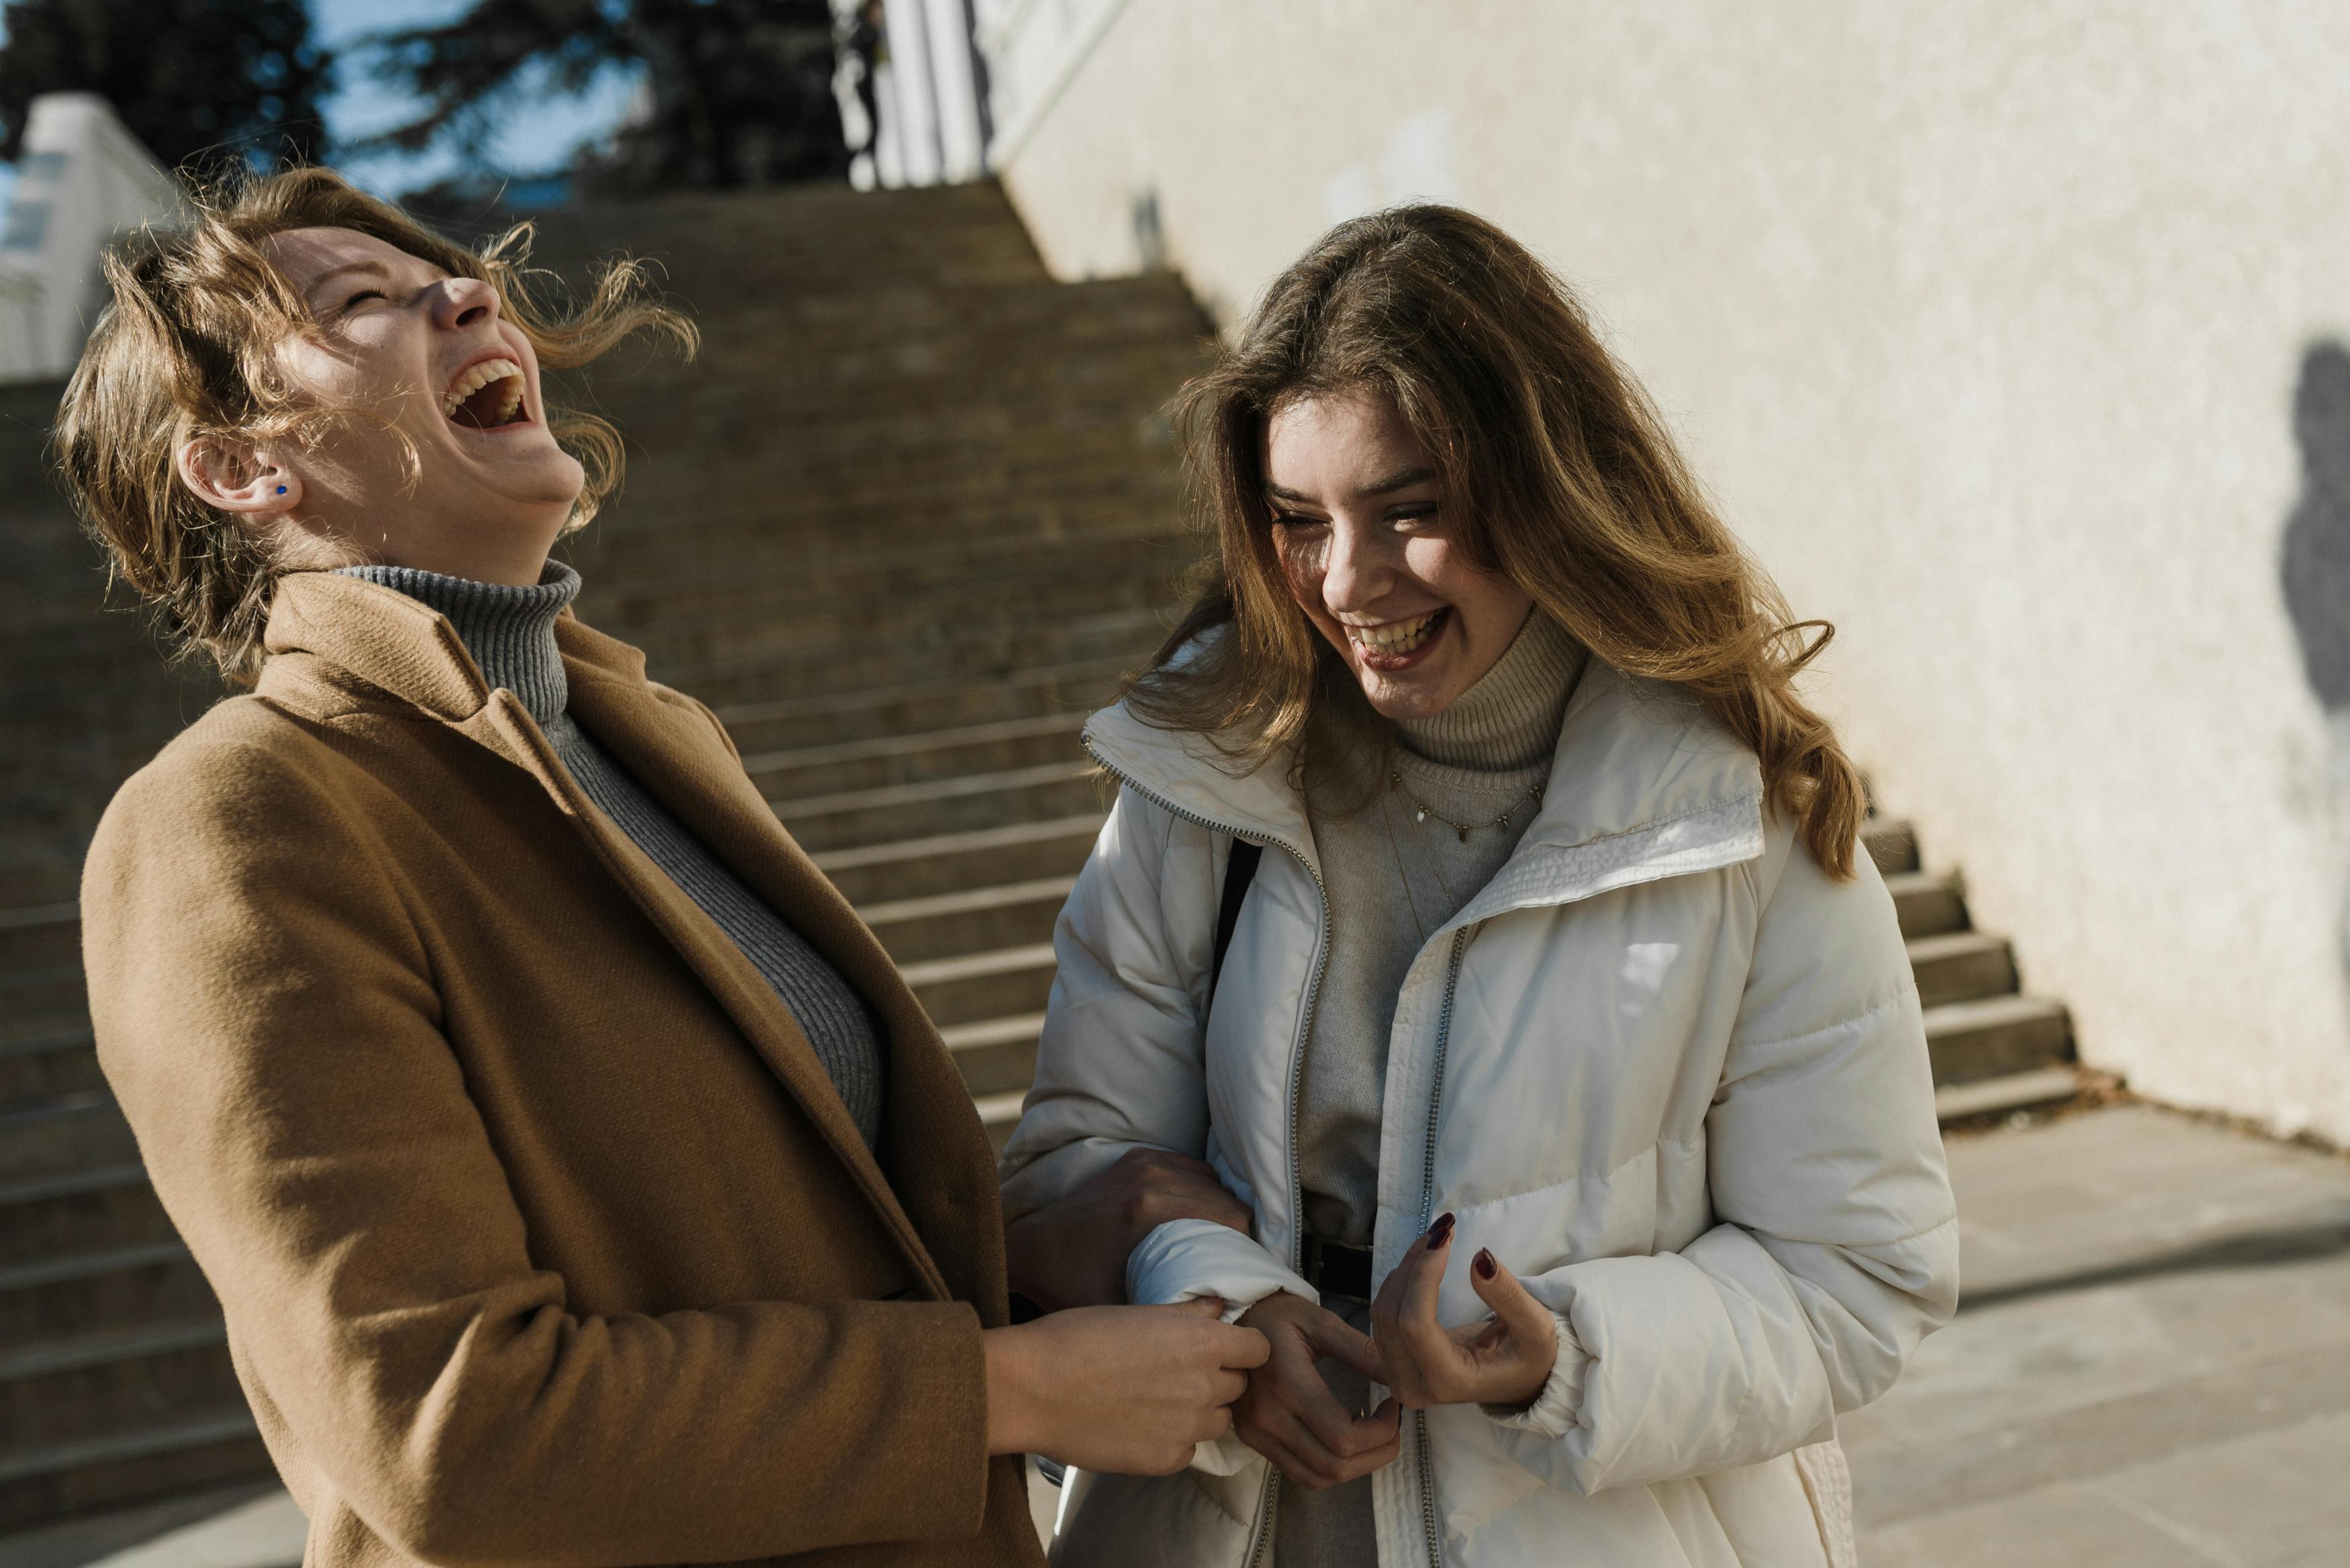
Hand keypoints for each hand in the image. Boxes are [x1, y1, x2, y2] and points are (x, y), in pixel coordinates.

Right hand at [984, 1296, 1270, 1474]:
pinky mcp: (1166, 1460)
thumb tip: (1219, 1309)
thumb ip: (1188, 1314)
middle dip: (1218, 1378)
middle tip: (1178, 1372)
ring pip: (1217, 1421)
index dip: (1242, 1347)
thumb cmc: (1077, 1337)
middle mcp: (1205, 1388)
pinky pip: (1187, 1449)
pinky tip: (1138, 1424)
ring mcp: (1187, 1429)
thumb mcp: (1137, 1311)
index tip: (1224, 1348)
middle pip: (1238, 1386)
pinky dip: (1172, 1438)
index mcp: (1203, 1343)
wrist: (1033, 1388)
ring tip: (1157, 1400)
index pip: (1258, 1349)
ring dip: (1199, 1411)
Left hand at [1006, 1148, 1253, 1310]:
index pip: (1230, 1216)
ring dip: (1221, 1209)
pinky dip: (1201, 1190)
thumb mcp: (1116, 1310)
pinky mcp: (1138, 1156)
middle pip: (1227, 1198)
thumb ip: (1164, 1317)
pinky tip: (1196, 1219)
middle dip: (1237, 1231)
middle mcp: (1151, 1175)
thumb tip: (1219, 1329)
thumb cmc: (1069, 1282)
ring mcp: (1144, 1160)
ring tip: (1218, 1244)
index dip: (1246, 1246)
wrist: (1029, 1245)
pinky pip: (1191, 1168)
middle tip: (1234, 1264)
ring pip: (1213, 1181)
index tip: (1245, 1273)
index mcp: (1149, 1207)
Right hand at [1232, 1292, 1401, 1489]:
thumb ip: (1360, 1351)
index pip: (1343, 1437)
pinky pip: (1300, 1474)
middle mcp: (1267, 1417)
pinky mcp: (1253, 1440)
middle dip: (1377, 1453)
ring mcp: (1257, 1433)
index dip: (1382, 1432)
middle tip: (1392, 1426)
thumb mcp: (1320, 1322)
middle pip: (1334, 1466)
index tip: (1393, 1405)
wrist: (1231, 1322)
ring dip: (1356, 1466)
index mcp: (1285, 1383)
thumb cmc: (1279, 1316)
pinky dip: (1331, 1468)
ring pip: (1318, 1478)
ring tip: (1373, 1437)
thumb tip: (1400, 1379)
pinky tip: (1344, 1440)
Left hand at [1369, 1213, 1557, 1410]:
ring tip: (1436, 1241)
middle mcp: (1414, 1386)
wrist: (1515, 1380)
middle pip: (1392, 1315)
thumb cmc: (1528, 1356)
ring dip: (1405, 1267)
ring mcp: (1397, 1378)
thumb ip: (1508, 1296)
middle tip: (1444, 1229)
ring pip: (1382, 1311)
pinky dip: (1396, 1282)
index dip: (1422, 1275)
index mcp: (1449, 1381)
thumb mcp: (1535, 1327)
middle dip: (1413, 1264)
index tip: (1446, 1236)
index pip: (1416, 1324)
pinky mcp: (1392, 1363)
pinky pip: (1380, 1317)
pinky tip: (1417, 1259)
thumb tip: (1479, 1259)